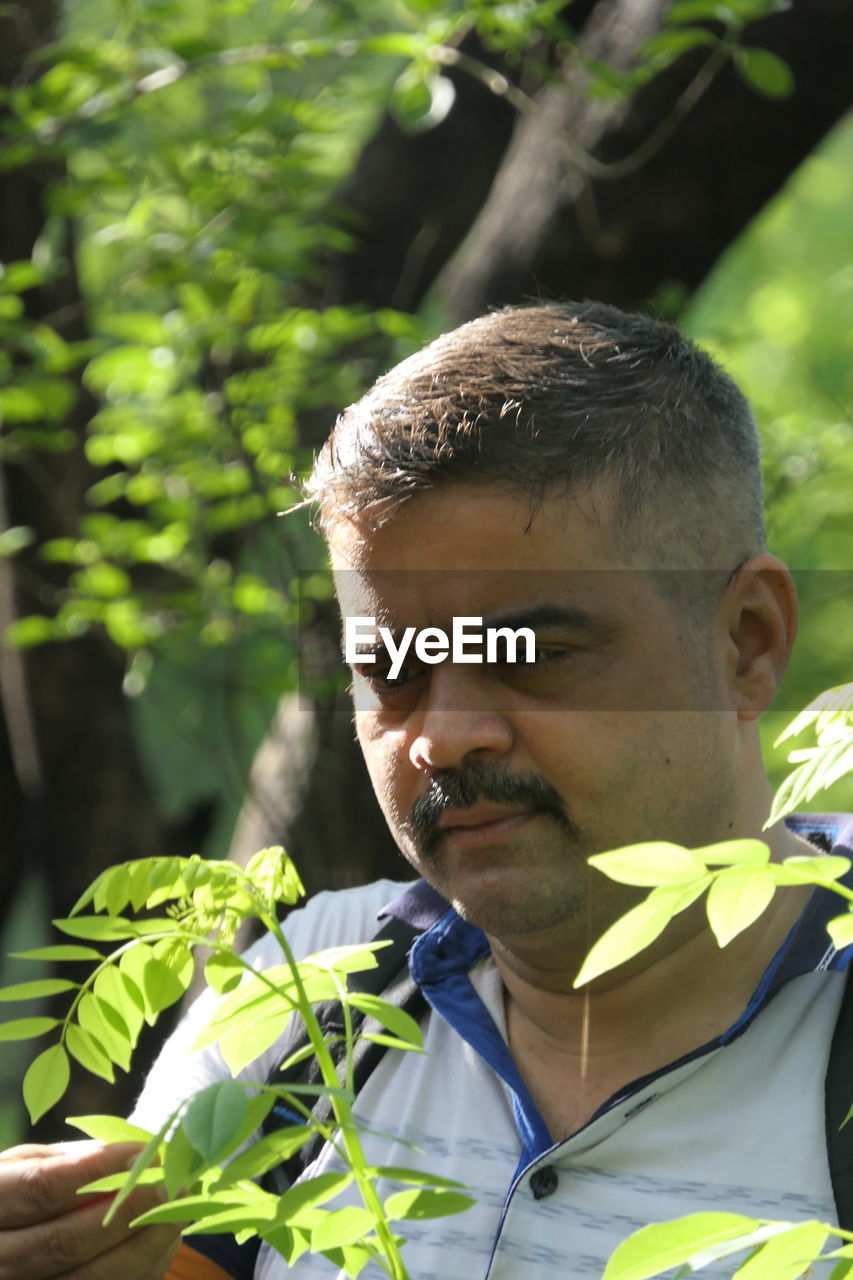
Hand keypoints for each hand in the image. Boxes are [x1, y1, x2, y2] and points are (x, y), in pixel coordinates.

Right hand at [0, 1141, 180, 1279]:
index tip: (142, 1153)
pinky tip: (163, 1245)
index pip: (41, 1189)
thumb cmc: (20, 1191)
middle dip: (127, 1211)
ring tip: (179, 1213)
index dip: (95, 1171)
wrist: (5, 1241)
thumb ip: (72, 1159)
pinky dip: (139, 1272)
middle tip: (172, 1185)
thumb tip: (136, 1157)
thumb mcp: (29, 1164)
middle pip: (65, 1242)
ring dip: (142, 1247)